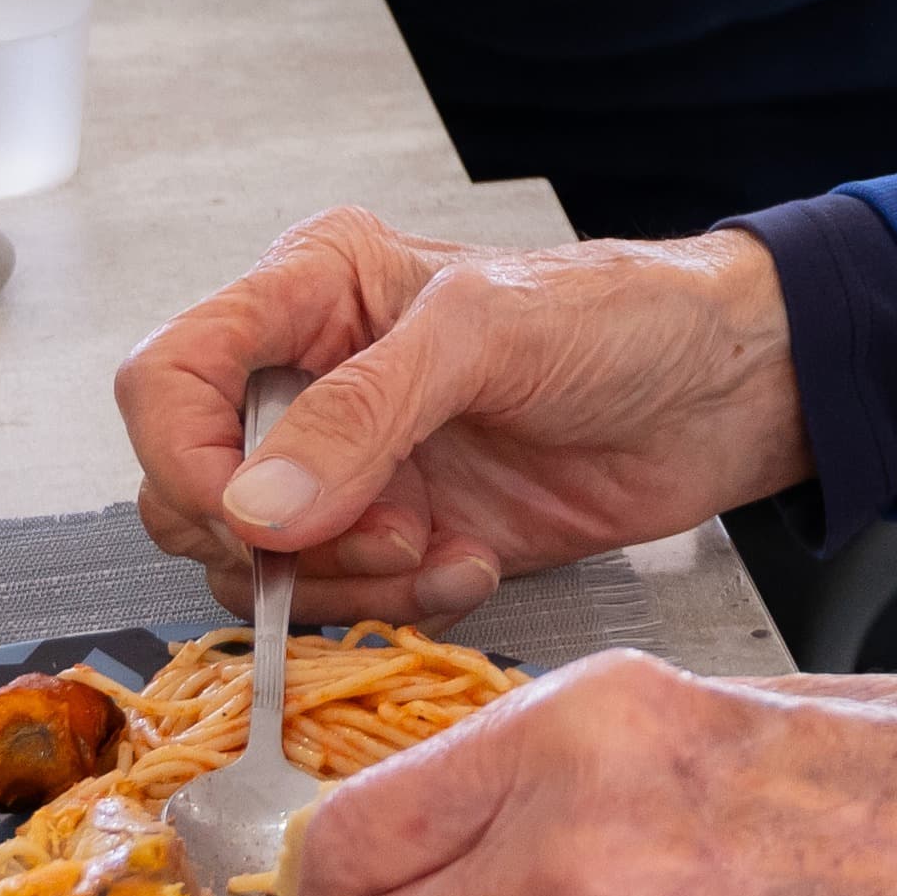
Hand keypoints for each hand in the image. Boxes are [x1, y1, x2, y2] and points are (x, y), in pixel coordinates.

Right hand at [118, 218, 810, 623]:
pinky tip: (472, 564)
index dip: (186, 459)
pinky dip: (399, 603)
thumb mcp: (487, 334)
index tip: (258, 515)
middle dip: (273, 538)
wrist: (729, 393)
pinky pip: (344, 602)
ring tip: (435, 547)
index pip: (167, 380)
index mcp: (311, 292)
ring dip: (342, 581)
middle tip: (378, 532)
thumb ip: (363, 411)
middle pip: (192, 490)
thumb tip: (256, 502)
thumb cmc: (625, 317)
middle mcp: (314, 380)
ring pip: (259, 565)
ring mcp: (355, 467)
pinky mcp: (404, 537)